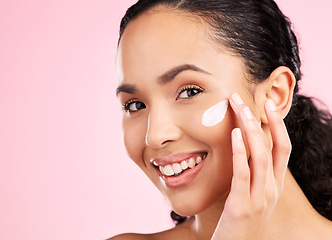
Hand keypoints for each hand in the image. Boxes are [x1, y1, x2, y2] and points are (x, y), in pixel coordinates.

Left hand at [211, 93, 290, 239]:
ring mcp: (259, 198)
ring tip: (240, 108)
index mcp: (274, 185)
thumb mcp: (251, 195)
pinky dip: (240, 151)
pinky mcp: (242, 206)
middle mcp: (272, 189)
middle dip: (262, 120)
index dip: (277, 125)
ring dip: (250, 129)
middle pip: (274, 147)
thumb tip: (242, 147)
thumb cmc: (240, 222)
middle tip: (245, 98)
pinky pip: (243, 173)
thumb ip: (251, 174)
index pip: (282, 148)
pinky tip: (234, 133)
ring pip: (261, 156)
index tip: (265, 104)